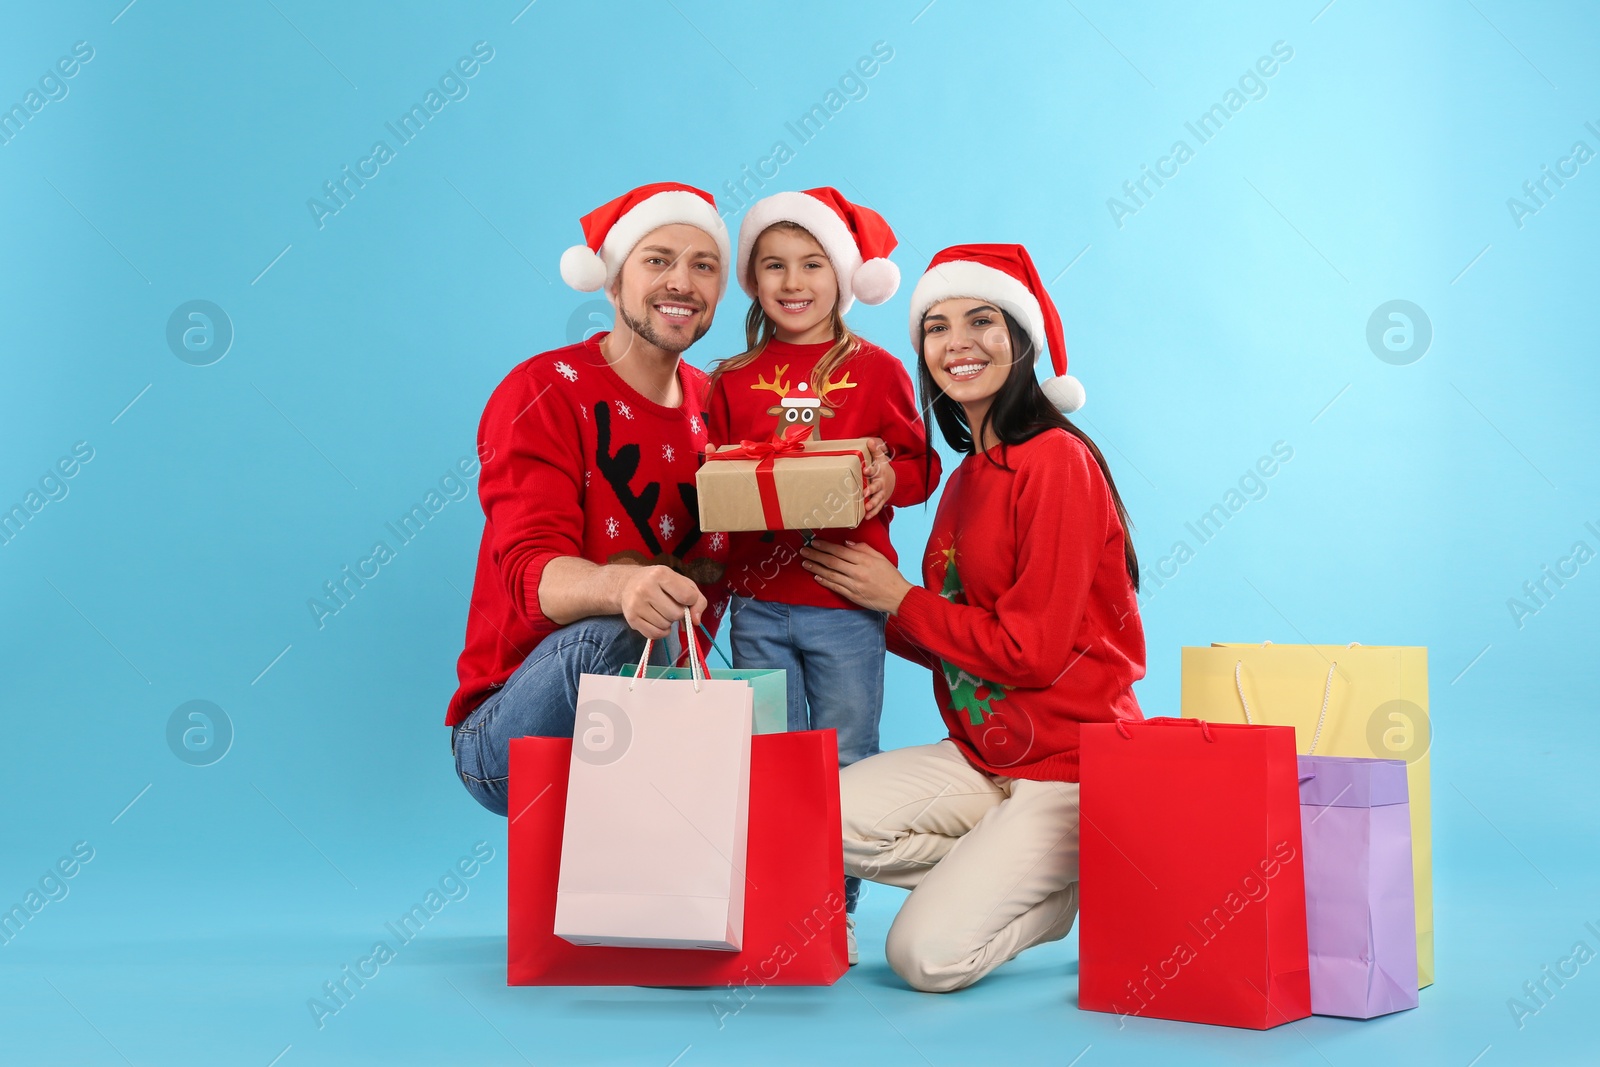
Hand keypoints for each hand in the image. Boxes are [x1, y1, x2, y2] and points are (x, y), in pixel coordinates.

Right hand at [617, 565, 706, 638]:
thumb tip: (696, 621)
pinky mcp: (631, 618)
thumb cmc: (660, 583)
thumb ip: (697, 599)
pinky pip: (654, 634)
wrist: (628, 583)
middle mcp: (646, 588)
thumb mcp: (681, 582)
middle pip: (676, 614)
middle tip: (671, 606)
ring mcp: (636, 604)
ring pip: (665, 626)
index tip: (684, 598)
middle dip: (678, 613)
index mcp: (661, 574)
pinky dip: (661, 632)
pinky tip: (657, 622)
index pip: (687, 597)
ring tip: (661, 611)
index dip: (690, 601)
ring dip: (668, 622)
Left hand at [799, 539, 913, 613]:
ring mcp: (854, 585)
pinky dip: (824, 581)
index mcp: (864, 560)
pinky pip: (835, 587)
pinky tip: (816, 576)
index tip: (814, 542)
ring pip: (830, 575)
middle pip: (832, 562)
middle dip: (816, 555)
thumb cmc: (890, 575)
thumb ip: (863, 548)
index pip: (840, 551)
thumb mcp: (880, 557)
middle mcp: (857, 572)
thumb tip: (846, 543)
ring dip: (816, 568)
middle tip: (804, 550)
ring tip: (805, 562)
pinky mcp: (852, 595)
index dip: (826, 546)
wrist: (897, 596)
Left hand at [861, 437, 895, 520]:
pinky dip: (873, 513)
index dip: (870, 469)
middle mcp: (881, 484)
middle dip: (871, 490)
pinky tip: (866, 517)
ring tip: (866, 508)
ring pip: (878, 499)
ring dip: (872, 504)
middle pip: (876, 487)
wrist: (895, 482)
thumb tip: (869, 440)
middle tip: (865, 492)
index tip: (865, 469)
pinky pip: (878, 508)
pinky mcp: (882, 501)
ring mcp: (882, 494)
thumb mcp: (881, 459)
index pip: (874, 470)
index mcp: (880, 473)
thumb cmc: (884, 470)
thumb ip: (875, 451)